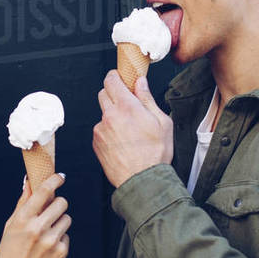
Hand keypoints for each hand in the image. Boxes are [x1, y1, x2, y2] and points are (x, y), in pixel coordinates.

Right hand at [0, 173, 69, 257]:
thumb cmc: (9, 253)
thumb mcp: (10, 227)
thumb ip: (22, 204)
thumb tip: (29, 182)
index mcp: (22, 219)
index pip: (44, 191)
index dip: (55, 180)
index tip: (60, 177)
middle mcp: (38, 228)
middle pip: (62, 202)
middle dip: (58, 204)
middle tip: (51, 211)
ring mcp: (51, 241)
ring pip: (67, 218)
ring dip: (59, 222)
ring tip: (45, 234)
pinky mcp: (61, 252)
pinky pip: (66, 235)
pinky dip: (59, 239)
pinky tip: (46, 249)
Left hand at [93, 70, 172, 187]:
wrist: (143, 180)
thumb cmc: (155, 153)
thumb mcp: (162, 122)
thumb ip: (147, 99)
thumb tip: (140, 83)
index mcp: (127, 107)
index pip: (111, 80)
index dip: (115, 76)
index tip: (120, 78)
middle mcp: (110, 116)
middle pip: (103, 93)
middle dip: (113, 94)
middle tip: (126, 103)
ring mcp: (100, 129)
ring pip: (102, 113)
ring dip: (112, 114)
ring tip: (128, 129)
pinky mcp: (96, 142)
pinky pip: (100, 129)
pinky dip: (108, 130)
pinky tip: (122, 141)